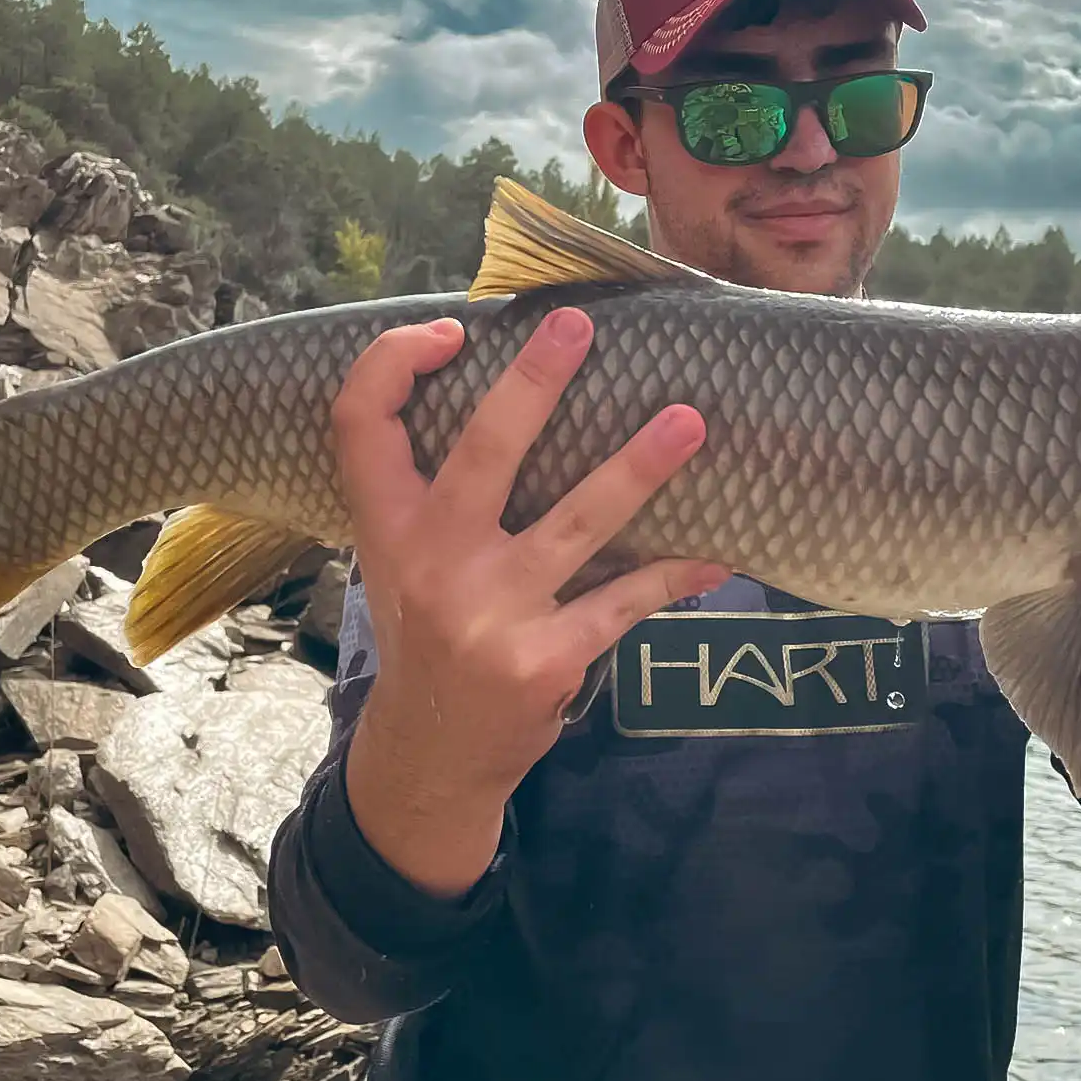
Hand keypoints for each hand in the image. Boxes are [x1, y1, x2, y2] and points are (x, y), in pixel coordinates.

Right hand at [328, 305, 727, 896]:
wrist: (429, 755)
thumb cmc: (427, 630)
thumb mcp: (400, 558)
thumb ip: (431, 490)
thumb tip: (516, 389)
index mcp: (387, 525)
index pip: (361, 420)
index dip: (394, 360)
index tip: (455, 328)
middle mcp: (430, 562)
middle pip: (483, 450)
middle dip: (534, 382)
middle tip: (577, 326)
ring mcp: (489, 612)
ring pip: (578, 521)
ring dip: (640, 468)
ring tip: (690, 422)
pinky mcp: (545, 659)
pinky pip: (624, 603)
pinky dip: (674, 577)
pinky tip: (718, 558)